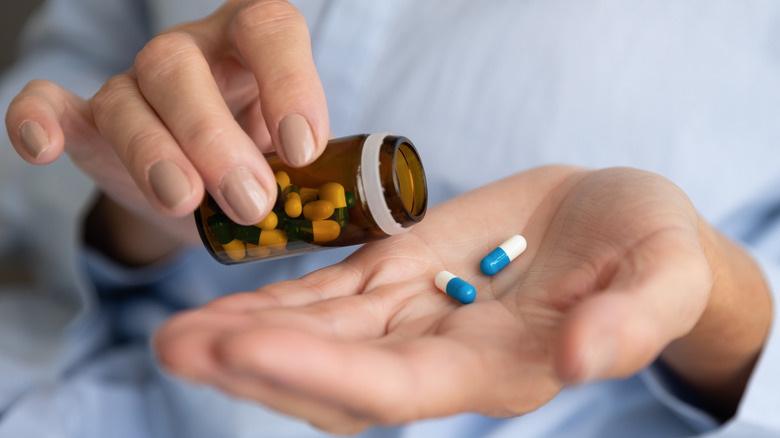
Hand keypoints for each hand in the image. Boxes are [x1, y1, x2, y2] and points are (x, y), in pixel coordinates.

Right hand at [5, 0, 328, 253]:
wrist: (213, 192)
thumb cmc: (266, 166)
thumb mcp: (301, 163)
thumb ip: (326, 172)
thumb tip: (372, 212)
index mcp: (254, 47)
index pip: (270, 29)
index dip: (288, 81)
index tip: (303, 148)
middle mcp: (192, 54)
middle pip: (183, 68)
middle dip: (215, 138)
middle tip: (252, 201)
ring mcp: (136, 84)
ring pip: (129, 95)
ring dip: (156, 152)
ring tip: (187, 202)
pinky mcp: (90, 121)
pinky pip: (51, 103)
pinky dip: (38, 119)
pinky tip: (41, 145)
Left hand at [153, 166, 770, 432]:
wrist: (624, 226)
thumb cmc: (653, 250)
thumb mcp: (664, 275)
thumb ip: (631, 321)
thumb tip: (583, 360)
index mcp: (502, 368)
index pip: (397, 387)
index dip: (321, 370)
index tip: (242, 345)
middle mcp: (445, 355)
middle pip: (336, 374)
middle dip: (257, 363)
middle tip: (175, 345)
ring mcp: (419, 315)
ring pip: (322, 335)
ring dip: (250, 333)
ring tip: (177, 329)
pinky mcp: (406, 274)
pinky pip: (334, 296)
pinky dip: (280, 299)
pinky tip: (228, 302)